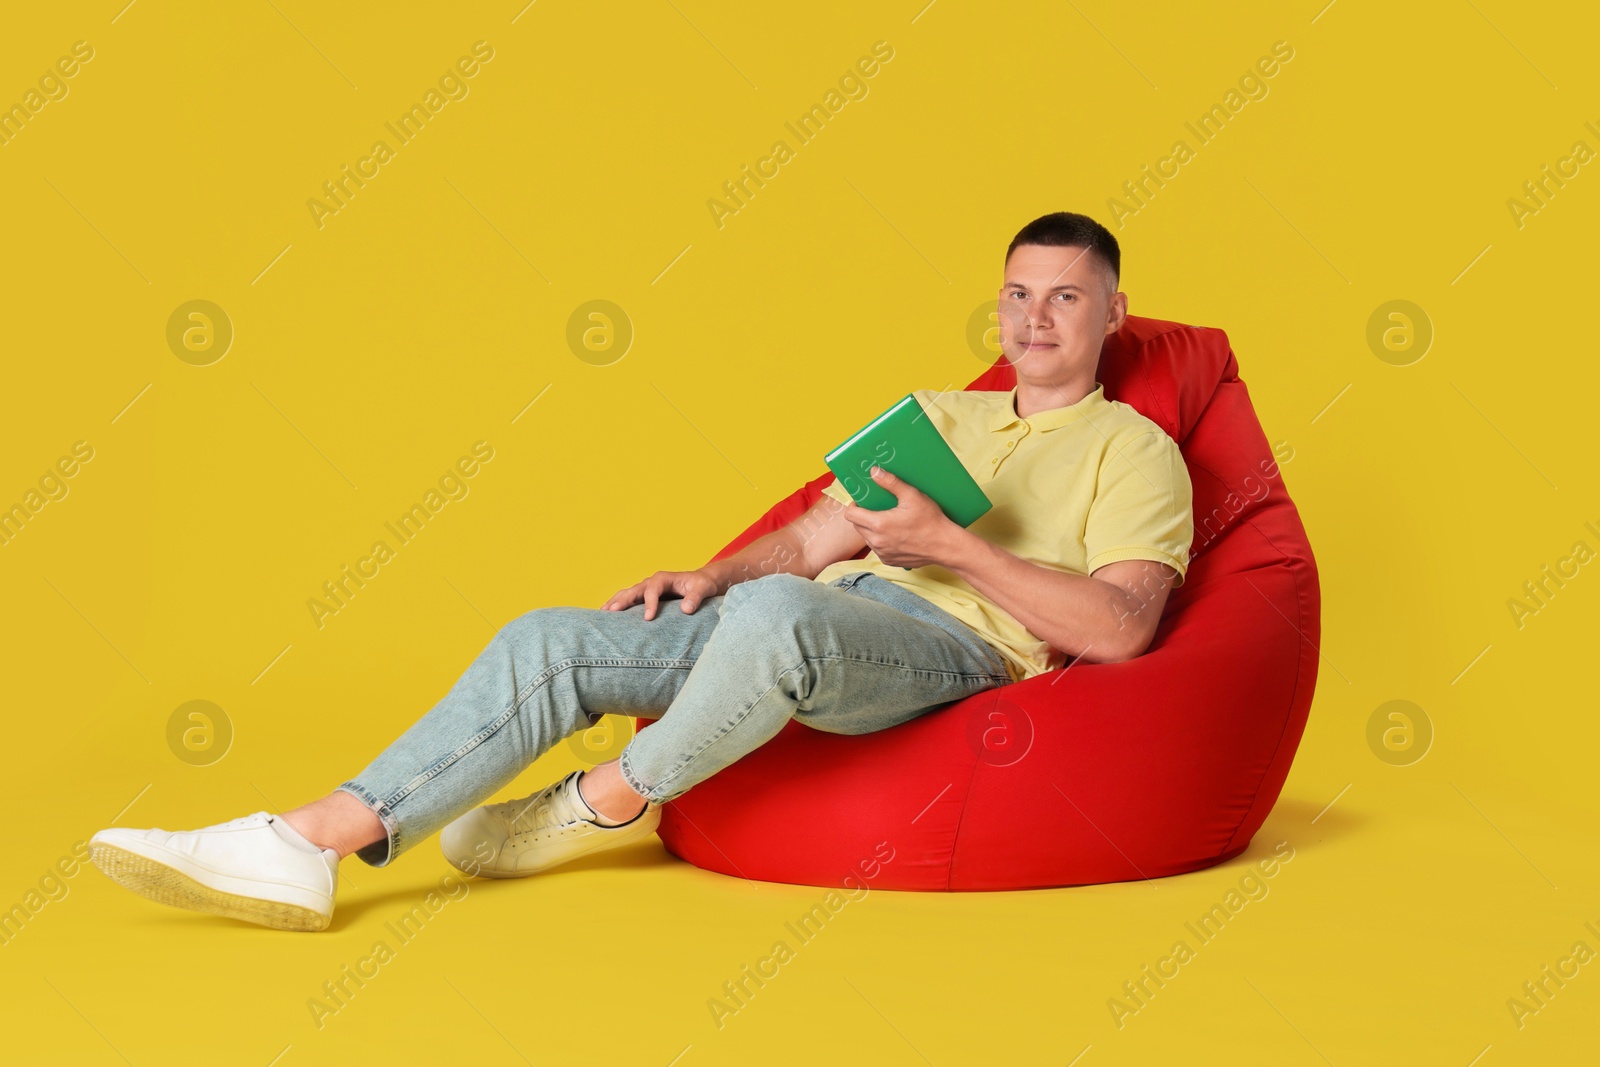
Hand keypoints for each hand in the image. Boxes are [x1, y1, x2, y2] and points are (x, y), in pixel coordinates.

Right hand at [602, 569, 721, 619]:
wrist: (701, 583)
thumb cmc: (702, 585)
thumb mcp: (703, 588)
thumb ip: (695, 597)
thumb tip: (686, 610)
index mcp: (664, 578)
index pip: (653, 589)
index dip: (650, 603)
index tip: (648, 618)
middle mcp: (651, 582)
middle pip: (633, 590)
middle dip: (622, 601)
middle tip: (611, 612)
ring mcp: (646, 590)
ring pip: (626, 594)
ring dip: (614, 603)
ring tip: (602, 613)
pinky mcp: (644, 599)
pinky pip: (628, 601)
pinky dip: (617, 606)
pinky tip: (607, 615)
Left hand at [841, 466, 960, 569]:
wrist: (945, 546)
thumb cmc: (930, 521)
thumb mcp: (912, 496)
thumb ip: (891, 482)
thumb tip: (874, 472)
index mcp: (878, 524)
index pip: (851, 515)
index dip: (854, 506)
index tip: (863, 501)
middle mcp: (877, 541)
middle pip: (857, 526)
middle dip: (863, 516)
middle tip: (878, 508)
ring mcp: (882, 553)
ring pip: (867, 538)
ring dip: (872, 529)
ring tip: (888, 521)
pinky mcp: (889, 561)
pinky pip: (878, 549)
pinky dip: (882, 541)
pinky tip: (896, 534)